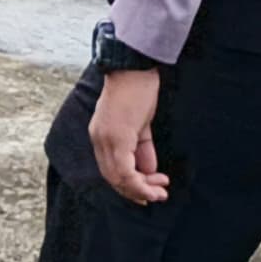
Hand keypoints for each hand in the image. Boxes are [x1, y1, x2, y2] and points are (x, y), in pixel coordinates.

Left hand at [88, 62, 168, 204]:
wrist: (135, 65)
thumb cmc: (138, 89)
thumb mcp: (140, 123)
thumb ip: (142, 148)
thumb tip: (149, 171)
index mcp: (101, 136)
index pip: (111, 170)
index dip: (129, 185)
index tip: (148, 191)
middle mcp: (99, 140)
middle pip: (113, 178)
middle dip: (137, 191)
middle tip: (157, 196)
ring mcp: (106, 139)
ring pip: (119, 178)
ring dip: (141, 189)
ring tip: (160, 192)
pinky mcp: (117, 137)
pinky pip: (125, 170)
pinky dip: (140, 182)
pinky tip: (156, 184)